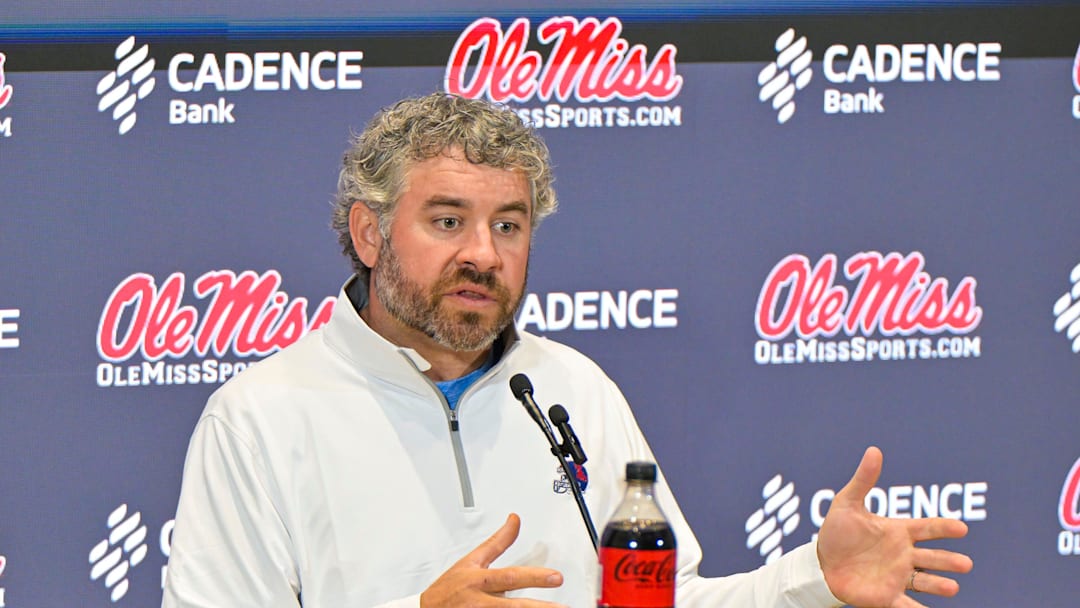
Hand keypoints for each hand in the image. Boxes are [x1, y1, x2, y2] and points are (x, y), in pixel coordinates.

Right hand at [420, 513, 565, 607]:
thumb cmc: (450, 587)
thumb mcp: (472, 560)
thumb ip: (497, 542)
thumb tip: (515, 520)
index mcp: (480, 580)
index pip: (510, 577)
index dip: (534, 577)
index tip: (557, 577)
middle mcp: (480, 601)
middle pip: (512, 606)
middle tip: (562, 607)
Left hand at [817, 447, 973, 607]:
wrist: (820, 562)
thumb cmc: (837, 531)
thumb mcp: (847, 503)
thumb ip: (864, 480)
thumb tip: (874, 450)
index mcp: (898, 532)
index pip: (927, 528)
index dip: (943, 528)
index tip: (961, 528)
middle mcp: (904, 555)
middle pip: (932, 557)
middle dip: (949, 561)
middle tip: (965, 563)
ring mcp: (897, 576)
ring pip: (924, 582)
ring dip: (939, 585)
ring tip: (953, 587)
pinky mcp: (886, 596)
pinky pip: (907, 605)